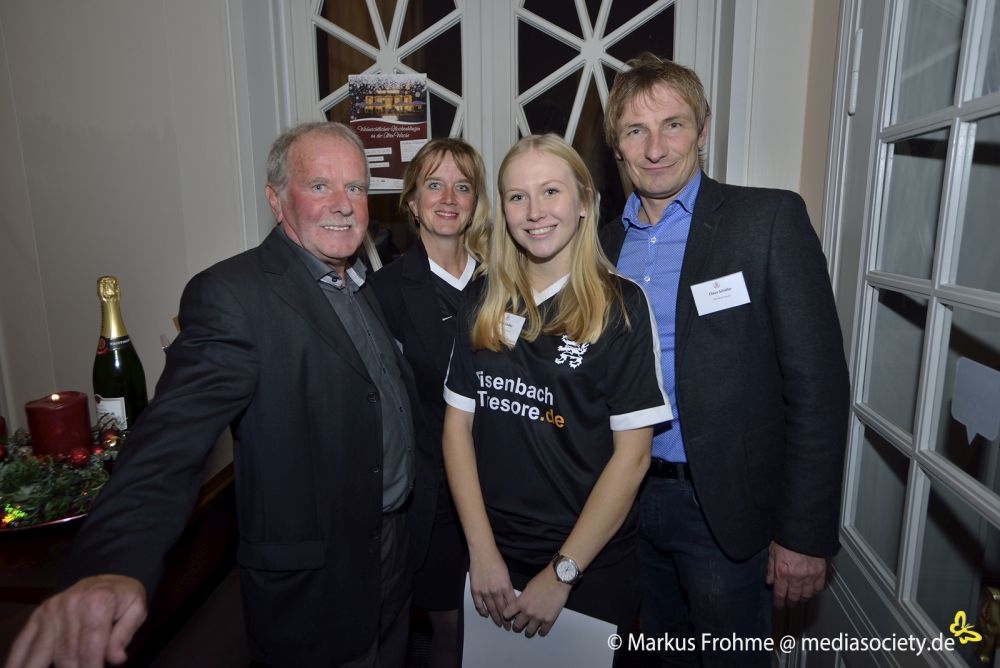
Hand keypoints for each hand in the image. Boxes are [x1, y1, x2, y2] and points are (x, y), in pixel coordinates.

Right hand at [5, 575, 145, 667]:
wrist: (108, 578)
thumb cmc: (124, 598)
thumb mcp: (137, 610)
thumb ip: (125, 635)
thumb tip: (116, 659)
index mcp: (98, 603)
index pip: (90, 648)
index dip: (91, 667)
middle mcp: (70, 605)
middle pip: (66, 654)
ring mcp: (50, 610)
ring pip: (43, 653)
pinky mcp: (37, 615)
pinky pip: (22, 643)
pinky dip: (18, 661)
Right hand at [468, 550, 515, 629]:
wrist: (483, 553)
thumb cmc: (496, 560)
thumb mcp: (507, 574)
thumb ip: (508, 587)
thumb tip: (510, 598)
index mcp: (506, 586)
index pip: (511, 605)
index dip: (513, 614)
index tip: (515, 620)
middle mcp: (496, 591)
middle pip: (502, 610)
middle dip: (506, 620)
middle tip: (507, 627)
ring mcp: (485, 592)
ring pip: (491, 609)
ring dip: (495, 618)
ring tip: (499, 624)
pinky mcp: (476, 590)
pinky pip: (479, 605)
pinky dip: (482, 611)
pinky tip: (485, 615)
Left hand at [501, 567, 570, 637]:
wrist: (558, 579)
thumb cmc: (543, 579)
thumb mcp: (527, 587)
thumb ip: (523, 598)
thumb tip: (521, 604)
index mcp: (521, 603)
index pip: (507, 614)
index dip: (507, 615)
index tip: (509, 616)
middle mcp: (528, 612)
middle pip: (517, 625)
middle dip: (517, 626)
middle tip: (518, 626)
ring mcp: (539, 618)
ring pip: (529, 631)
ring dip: (528, 631)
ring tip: (529, 631)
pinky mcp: (549, 620)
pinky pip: (543, 631)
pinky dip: (541, 631)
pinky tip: (541, 630)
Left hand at [766, 541, 826, 608]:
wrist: (804, 530)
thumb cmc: (787, 537)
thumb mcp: (773, 551)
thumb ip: (771, 568)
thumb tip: (769, 581)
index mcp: (783, 571)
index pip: (780, 593)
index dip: (779, 602)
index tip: (778, 605)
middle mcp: (796, 576)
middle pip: (794, 596)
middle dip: (791, 602)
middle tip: (789, 604)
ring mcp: (810, 575)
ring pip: (807, 594)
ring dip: (803, 599)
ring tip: (800, 600)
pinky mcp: (820, 572)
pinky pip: (819, 587)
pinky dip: (815, 591)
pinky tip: (812, 591)